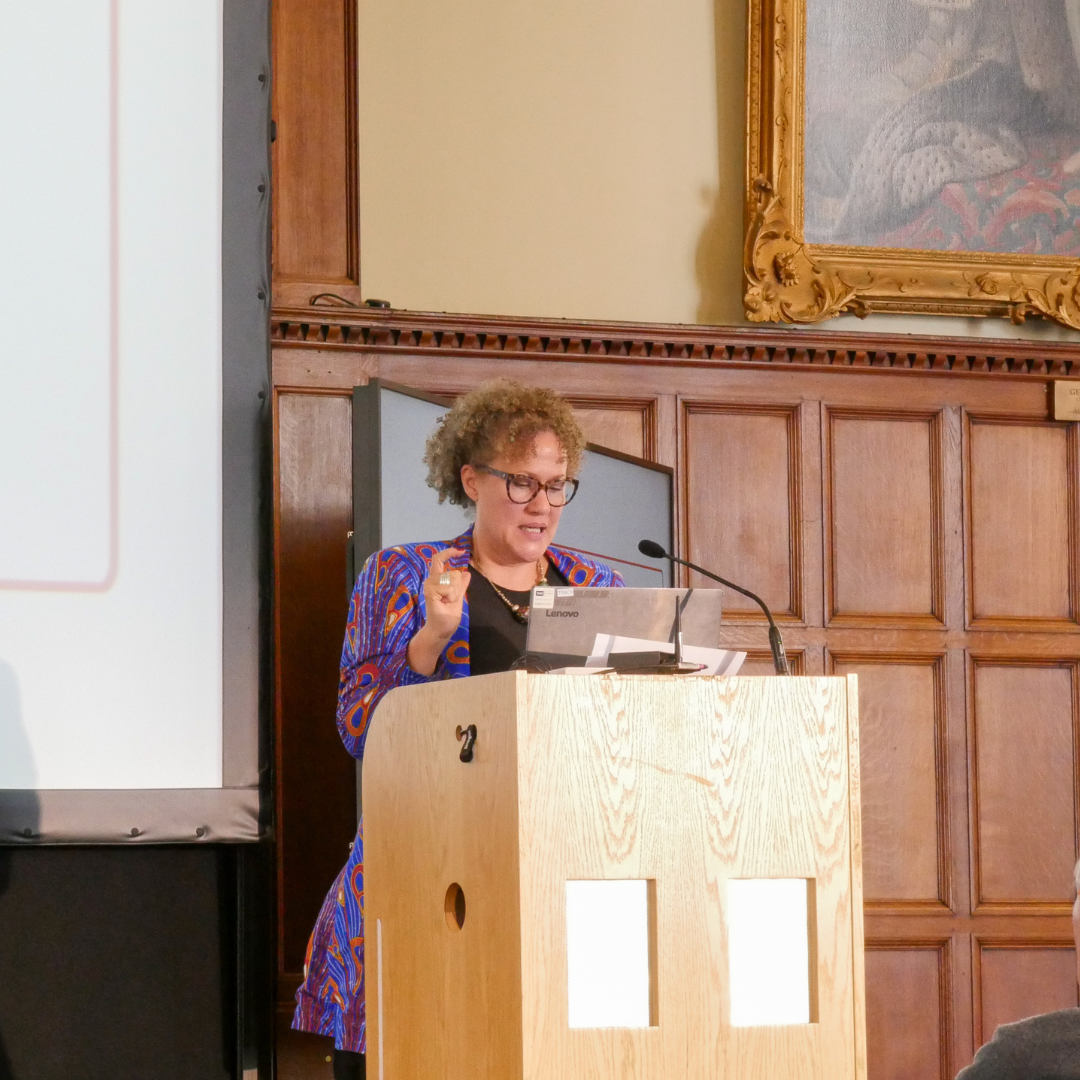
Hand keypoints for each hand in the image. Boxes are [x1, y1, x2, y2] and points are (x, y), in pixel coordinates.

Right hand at [406, 547, 470, 674]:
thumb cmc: (447, 616)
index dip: (448, 553)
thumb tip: (466, 573)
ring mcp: (429, 586)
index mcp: (437, 581)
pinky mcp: (430, 593)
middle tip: (452, 600)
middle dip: (459, 587)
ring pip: (452, 578)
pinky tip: (446, 603)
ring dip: (455, 592)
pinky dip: (452, 596)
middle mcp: (431, 581)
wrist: (441, 631)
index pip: (439, 560)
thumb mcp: (458, 598)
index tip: (460, 551)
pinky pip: (449, 588)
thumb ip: (461, 586)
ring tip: (448, 602)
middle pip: (453, 572)